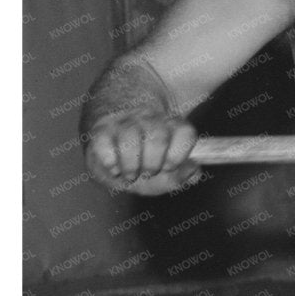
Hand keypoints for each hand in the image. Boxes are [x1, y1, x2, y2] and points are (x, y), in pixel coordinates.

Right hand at [85, 112, 200, 194]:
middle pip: (157, 137)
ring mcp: (124, 122)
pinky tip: (114, 169)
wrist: (112, 148)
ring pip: (131, 139)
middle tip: (148, 173)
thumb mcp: (165, 173)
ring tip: (131, 175)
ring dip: (131, 165)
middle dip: (153, 164)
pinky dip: (110, 161)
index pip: (185, 131)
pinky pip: (104, 143)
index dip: (178, 154)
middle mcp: (150, 119)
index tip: (169, 167)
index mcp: (172, 127)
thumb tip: (194, 169)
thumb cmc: (143, 162)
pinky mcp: (100, 129)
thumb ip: (182, 175)